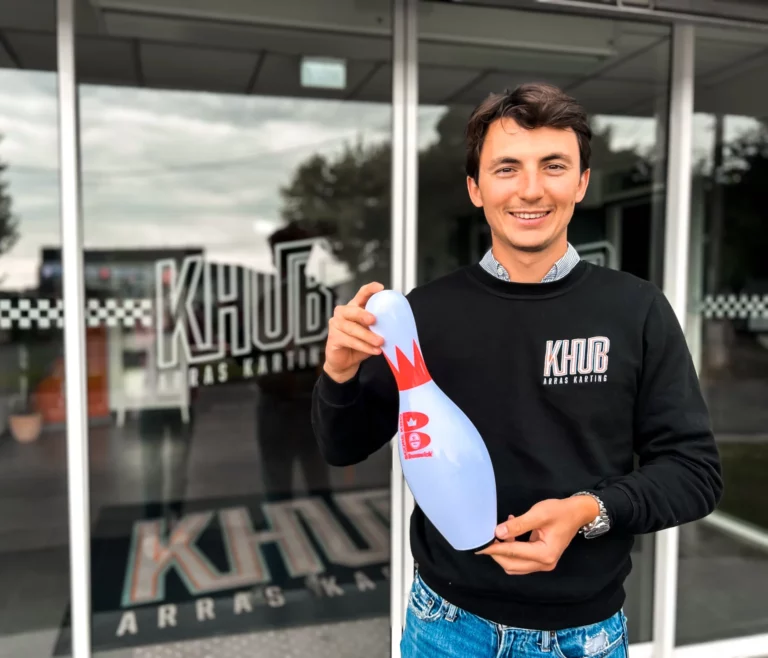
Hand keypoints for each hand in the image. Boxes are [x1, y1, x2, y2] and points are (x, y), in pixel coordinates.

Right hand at [323, 282, 385, 382]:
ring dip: (367, 336)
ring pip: (352, 328)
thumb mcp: (372, 332)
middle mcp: (343, 313)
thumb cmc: (360, 345)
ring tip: (380, 342)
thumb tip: (398, 323)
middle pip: (352, 310)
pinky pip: (349, 341)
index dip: (369, 289)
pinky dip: (363, 346)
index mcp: (354, 307)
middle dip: (363, 314)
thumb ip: (379, 325)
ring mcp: (336, 325)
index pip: (361, 294)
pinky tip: (374, 350)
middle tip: (374, 320)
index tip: (380, 288)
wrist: (346, 363)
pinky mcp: (333, 338)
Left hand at [475, 496, 598, 574]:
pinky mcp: (542, 559)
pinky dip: (512, 550)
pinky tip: (510, 533)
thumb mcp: (538, 514)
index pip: (513, 553)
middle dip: (497, 554)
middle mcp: (545, 564)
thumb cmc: (560, 512)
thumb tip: (497, 533)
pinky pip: (522, 560)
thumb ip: (518, 525)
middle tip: (485, 539)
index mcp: (545, 554)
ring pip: (516, 565)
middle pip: (512, 565)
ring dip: (504, 553)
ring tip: (498, 534)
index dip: (494, 549)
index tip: (479, 546)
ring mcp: (544, 564)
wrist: (577, 513)